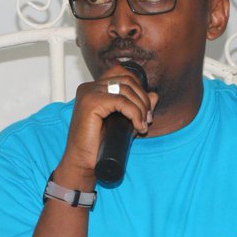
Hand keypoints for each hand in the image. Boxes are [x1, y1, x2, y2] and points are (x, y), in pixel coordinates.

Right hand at [57, 65, 157, 182]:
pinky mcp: (90, 103)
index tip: (144, 110)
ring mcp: (88, 93)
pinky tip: (137, 126)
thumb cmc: (97, 145)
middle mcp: (89, 87)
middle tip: (147, 119)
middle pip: (127, 80)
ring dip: (140, 108)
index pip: (122, 74)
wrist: (83, 162)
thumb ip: (137, 107)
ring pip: (126, 89)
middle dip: (142, 99)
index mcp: (93, 89)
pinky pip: (121, 101)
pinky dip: (134, 114)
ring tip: (142, 124)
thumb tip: (154, 95)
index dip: (138, 88)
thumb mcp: (123, 122)